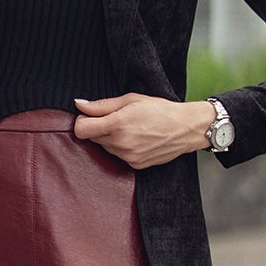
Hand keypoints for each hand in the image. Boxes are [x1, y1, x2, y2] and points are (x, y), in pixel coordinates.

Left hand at [72, 93, 215, 167]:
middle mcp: (121, 143)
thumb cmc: (161, 110)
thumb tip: (79, 105)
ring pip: (105, 147)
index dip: (82, 121)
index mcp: (118, 124)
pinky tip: (137, 138)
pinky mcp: (135, 165)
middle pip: (92, 138)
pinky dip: (122, 147)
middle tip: (117, 118)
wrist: (186, 128)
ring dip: (110, 138)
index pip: (81, 129)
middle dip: (99, 127)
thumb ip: (102, 105)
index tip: (91, 115)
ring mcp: (128, 157)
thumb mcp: (131, 100)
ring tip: (130, 128)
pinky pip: (118, 155)